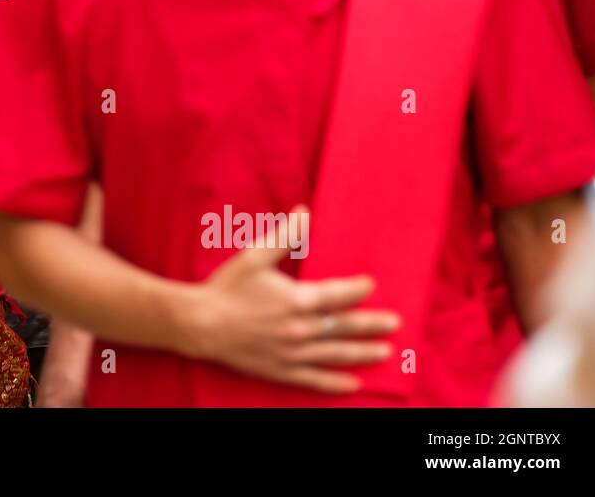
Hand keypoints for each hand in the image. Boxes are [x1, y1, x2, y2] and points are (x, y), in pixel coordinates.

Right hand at [184, 210, 400, 393]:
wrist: (200, 323)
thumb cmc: (227, 287)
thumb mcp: (254, 256)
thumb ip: (285, 236)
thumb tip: (305, 212)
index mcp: (297, 300)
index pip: (338, 295)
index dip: (358, 289)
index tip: (371, 285)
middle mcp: (300, 329)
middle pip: (346, 327)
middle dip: (372, 325)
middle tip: (395, 324)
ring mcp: (292, 353)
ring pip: (336, 354)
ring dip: (363, 353)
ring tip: (385, 351)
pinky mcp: (281, 370)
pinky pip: (314, 379)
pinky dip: (335, 382)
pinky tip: (354, 383)